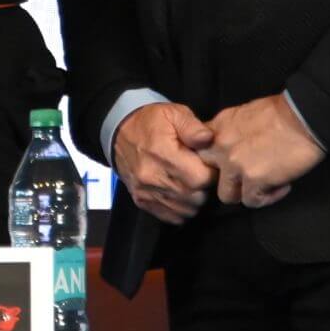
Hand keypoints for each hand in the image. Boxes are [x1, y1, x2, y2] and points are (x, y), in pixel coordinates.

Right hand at [112, 101, 217, 224]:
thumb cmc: (151, 121)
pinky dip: (181, 209)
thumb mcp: (173, 113)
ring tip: (190, 182)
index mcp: (162, 153)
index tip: (207, 164)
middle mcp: (152, 176)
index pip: (201, 178)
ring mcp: (145, 191)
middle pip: (196, 197)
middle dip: (205, 188)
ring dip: (194, 199)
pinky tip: (180, 193)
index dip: (211, 173)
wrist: (119, 131)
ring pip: (187, 210)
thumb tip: (208, 139)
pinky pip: (172, 217)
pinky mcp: (141, 200)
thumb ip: (193, 126)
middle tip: (200, 173)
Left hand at [201, 94, 324, 209]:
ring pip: (227, 195)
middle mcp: (220, 147)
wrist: (304, 117)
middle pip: (206, 175)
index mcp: (216, 128)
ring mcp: (235, 165)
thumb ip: (228, 131)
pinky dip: (267, 198)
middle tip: (244, 178)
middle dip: (223, 179)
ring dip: (245, 193)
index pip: (198, 152)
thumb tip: (228, 144)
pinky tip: (280, 186)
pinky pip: (252, 202)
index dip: (212, 162)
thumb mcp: (242, 114)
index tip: (228, 165)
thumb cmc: (281, 112)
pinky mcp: (254, 179)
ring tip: (264, 184)